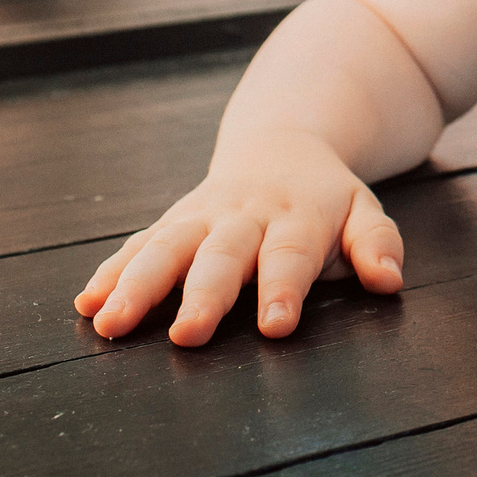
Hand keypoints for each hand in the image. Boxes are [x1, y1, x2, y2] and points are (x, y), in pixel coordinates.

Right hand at [75, 128, 404, 345]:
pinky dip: (111, 271)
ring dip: (137, 284)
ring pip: (166, 247)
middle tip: (187, 335)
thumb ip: (375, 244)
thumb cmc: (325, 198)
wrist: (282, 142)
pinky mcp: (173, 221)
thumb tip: (388, 279)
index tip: (274, 326)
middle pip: (221, 256)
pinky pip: (138, 243)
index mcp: (297, 218)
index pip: (291, 256)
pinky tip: (88, 301)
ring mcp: (203, 216)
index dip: (283, 289)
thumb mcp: (362, 211)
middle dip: (203, 294)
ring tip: (110, 322)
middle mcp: (245, 216)